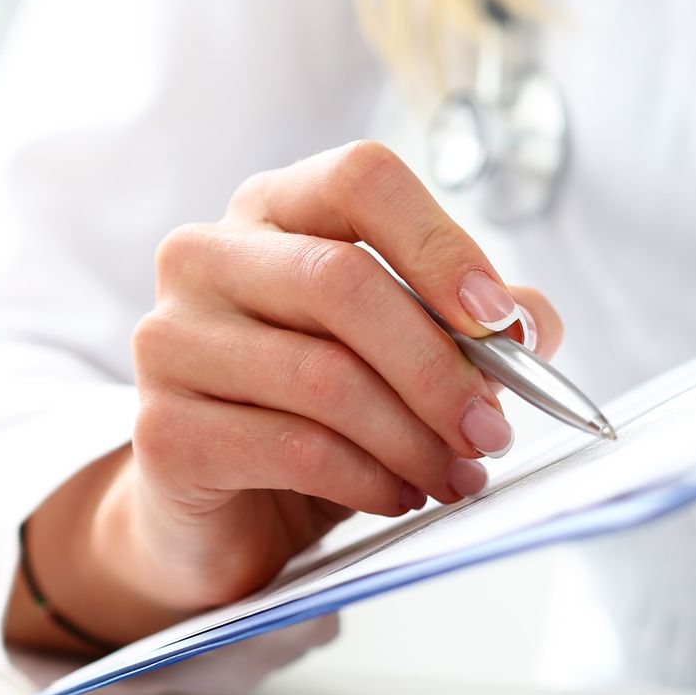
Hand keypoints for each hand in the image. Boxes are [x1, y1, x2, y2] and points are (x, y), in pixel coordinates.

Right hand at [6, 141, 562, 651]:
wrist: (215, 515)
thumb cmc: (312, 414)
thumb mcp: (399, 358)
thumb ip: (469, 327)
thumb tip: (532, 323)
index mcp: (272, 210)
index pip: (359, 179)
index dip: (439, 244)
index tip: (499, 319)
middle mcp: (206, 257)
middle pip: (342, 281)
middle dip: (438, 366)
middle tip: (490, 429)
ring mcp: (171, 340)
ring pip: (323, 377)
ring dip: (414, 438)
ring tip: (457, 476)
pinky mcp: (163, 430)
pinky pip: (293, 448)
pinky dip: (369, 479)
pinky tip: (399, 496)